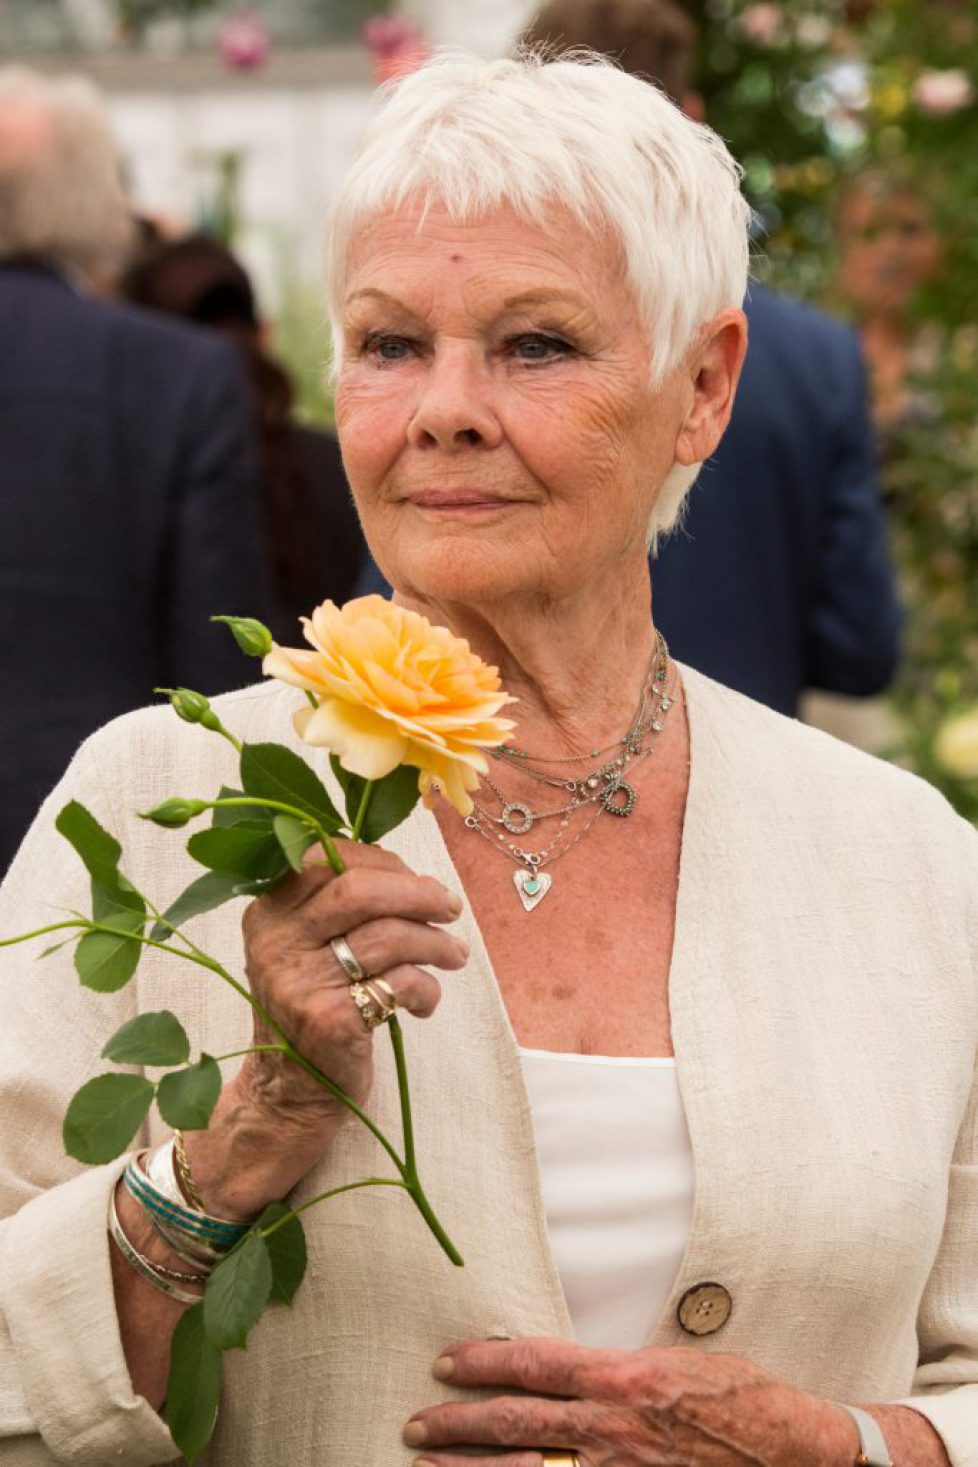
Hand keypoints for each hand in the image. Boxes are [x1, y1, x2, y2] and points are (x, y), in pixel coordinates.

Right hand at [185, 839, 466, 1217]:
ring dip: (435, 942)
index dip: (384, 862)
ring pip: (387, 936)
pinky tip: (424, 1003)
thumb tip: (413, 875)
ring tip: (454, 955)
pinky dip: (427, 988)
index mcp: (268, 912)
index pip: (327, 858)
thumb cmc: (314, 1007)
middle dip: (418, 893)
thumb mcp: (307, 948)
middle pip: (358, 891)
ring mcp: (298, 982)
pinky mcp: (328, 1020)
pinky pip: (399, 983)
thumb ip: (340, 906)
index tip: (417, 880)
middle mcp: (275, 942)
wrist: (289, 1092)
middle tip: (451, 908)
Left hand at [403, 1338, 856, 1465]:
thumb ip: (619, 1368)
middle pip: (514, 1422)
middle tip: (416, 1424)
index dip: (482, 1362)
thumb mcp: (675, 1361)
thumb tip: (571, 1368)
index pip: (533, 1362)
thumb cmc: (739, 1398)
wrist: (791, 1449)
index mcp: (621, 1377)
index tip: (446, 1363)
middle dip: (457, 1424)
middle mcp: (611, 1427)